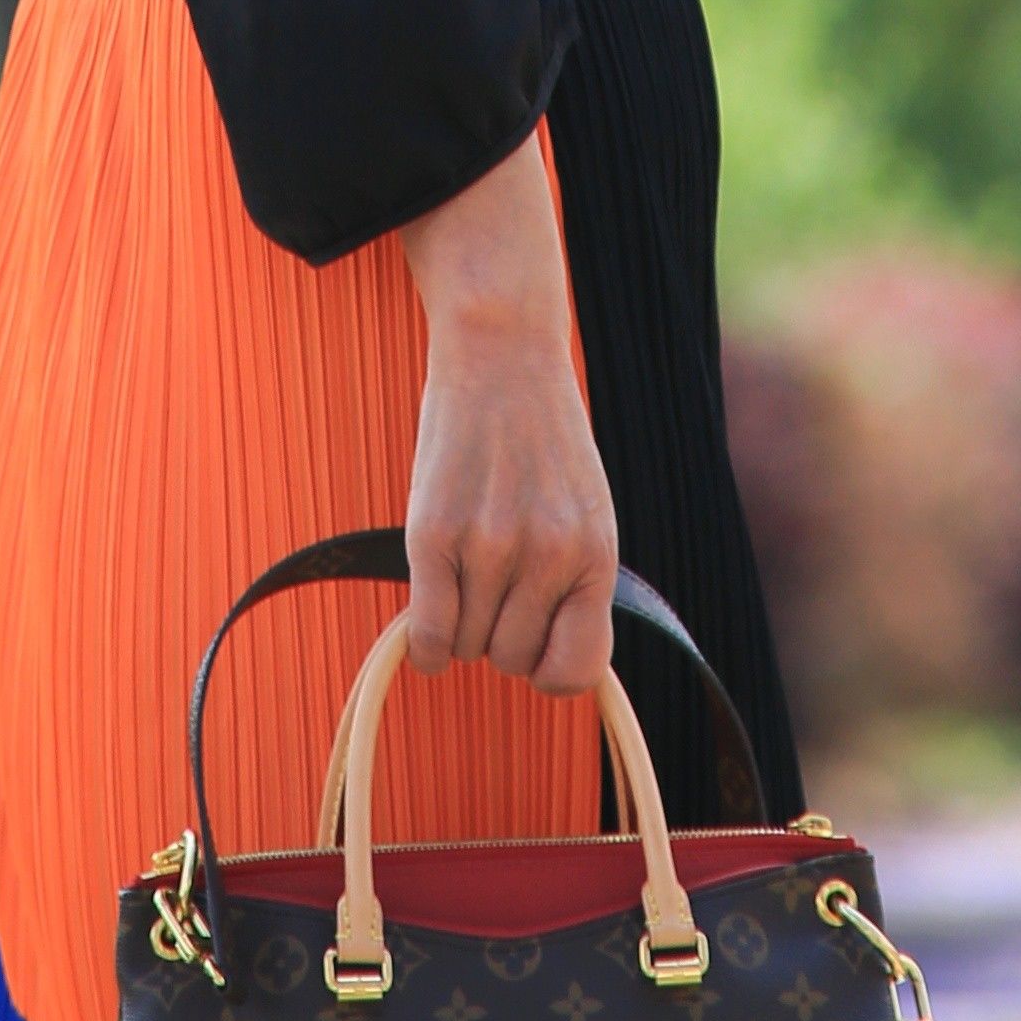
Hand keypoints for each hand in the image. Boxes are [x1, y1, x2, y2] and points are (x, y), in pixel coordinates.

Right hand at [394, 142, 615, 694]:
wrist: (502, 350)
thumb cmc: (541, 439)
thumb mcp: (583, 512)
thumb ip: (573, 585)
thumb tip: (547, 670)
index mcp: (596, 555)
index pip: (578, 670)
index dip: (548, 667)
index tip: (534, 641)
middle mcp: (549, 556)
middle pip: (512, 659)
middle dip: (498, 632)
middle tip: (492, 578)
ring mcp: (491, 545)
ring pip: (467, 646)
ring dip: (460, 622)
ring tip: (465, 564)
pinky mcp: (434, 532)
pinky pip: (428, 634)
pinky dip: (424, 642)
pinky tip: (426, 614)